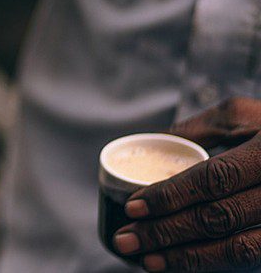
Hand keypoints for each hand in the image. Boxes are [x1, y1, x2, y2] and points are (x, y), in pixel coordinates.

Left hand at [113, 97, 260, 271]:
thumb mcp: (244, 116)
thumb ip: (201, 129)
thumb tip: (153, 144)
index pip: (214, 178)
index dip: (171, 195)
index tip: (133, 208)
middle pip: (219, 218)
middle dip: (166, 232)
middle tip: (127, 240)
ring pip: (238, 248)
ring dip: (187, 258)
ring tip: (148, 261)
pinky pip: (251, 259)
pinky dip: (213, 263)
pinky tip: (183, 263)